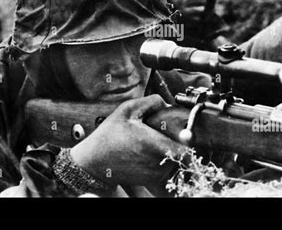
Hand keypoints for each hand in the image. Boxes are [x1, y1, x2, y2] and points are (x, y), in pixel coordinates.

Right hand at [70, 94, 184, 186]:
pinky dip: (160, 158)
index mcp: (154, 145)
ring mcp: (155, 174)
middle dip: (175, 140)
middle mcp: (158, 163)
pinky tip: (146, 151)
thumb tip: (167, 103)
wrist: (93, 163)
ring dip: (168, 150)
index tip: (184, 132)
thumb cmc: (108, 136)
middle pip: (182, 152)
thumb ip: (150, 102)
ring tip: (150, 141)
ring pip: (174, 159)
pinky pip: (165, 167)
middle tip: (160, 132)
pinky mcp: (151, 180)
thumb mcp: (126, 110)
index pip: (187, 150)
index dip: (188, 140)